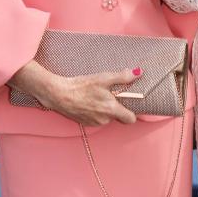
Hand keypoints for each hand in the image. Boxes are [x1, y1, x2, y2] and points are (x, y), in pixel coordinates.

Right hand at [15, 64, 140, 126]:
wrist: (58, 94)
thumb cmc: (81, 86)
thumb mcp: (103, 78)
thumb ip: (123, 77)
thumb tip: (138, 73)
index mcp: (111, 110)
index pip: (131, 119)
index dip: (132, 111)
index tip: (129, 103)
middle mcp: (104, 120)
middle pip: (118, 116)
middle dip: (116, 107)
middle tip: (110, 95)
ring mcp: (94, 123)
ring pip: (106, 117)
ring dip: (105, 109)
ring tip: (96, 96)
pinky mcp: (85, 123)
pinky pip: (96, 118)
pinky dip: (95, 111)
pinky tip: (88, 101)